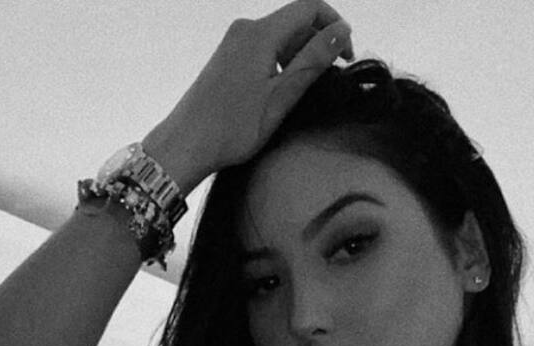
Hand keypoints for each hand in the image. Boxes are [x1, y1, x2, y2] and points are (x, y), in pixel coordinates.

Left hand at [143, 0, 353, 195]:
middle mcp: (245, 30)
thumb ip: (314, 60)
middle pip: (294, 21)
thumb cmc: (234, 126)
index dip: (334, 26)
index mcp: (260, 34)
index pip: (309, 8)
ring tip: (307, 89)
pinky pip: (264, 49)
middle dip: (318, 42)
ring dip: (301, 56)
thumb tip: (342, 30)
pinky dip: (282, 63)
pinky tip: (283, 91)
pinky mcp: (227, 58)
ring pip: (280, 37)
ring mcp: (234, 43)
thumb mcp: (283, 95)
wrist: (186, 143)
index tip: (346, 56)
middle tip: (331, 78)